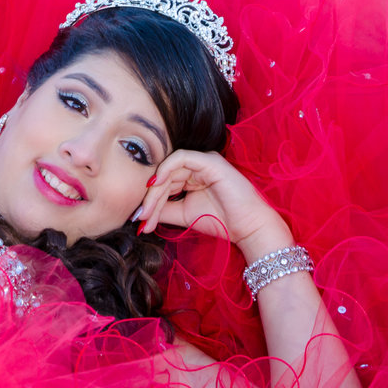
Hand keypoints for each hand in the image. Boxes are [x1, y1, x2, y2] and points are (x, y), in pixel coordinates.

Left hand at [131, 150, 292, 259]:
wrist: (247, 228)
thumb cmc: (220, 221)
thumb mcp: (183, 214)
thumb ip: (163, 209)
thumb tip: (140, 213)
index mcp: (191, 177)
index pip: (163, 184)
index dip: (149, 200)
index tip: (139, 220)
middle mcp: (196, 167)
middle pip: (163, 177)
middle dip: (149, 199)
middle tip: (141, 218)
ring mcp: (203, 161)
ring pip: (168, 170)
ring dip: (155, 193)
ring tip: (148, 213)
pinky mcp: (209, 160)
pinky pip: (180, 158)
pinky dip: (165, 170)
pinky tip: (156, 186)